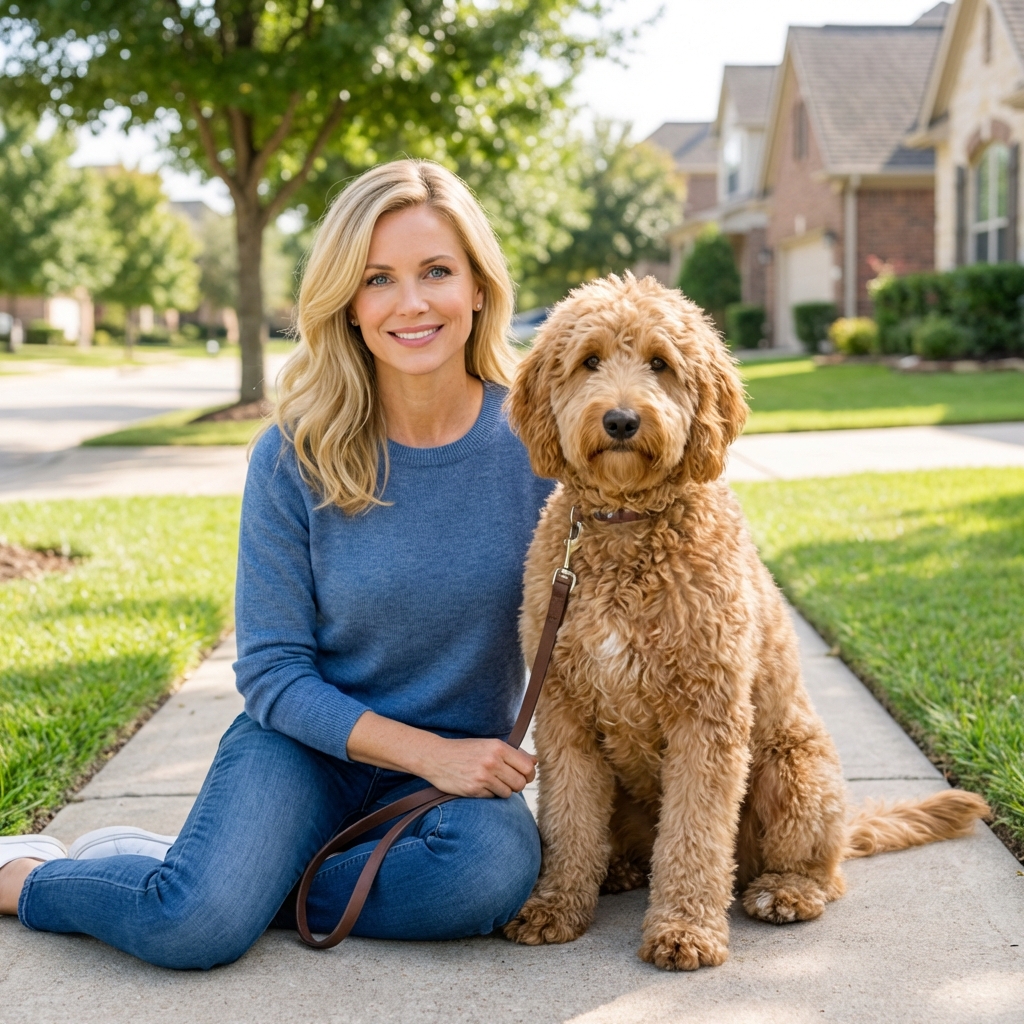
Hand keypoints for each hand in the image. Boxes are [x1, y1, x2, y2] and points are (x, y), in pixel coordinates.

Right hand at [346, 710, 536, 797]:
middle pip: (521, 782)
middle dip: (517, 785)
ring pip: (508, 792)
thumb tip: (536, 761)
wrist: (436, 757)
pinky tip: (479, 786)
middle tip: (507, 781)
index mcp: (498, 747)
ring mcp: (483, 776)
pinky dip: (489, 795)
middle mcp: (492, 761)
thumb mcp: (489, 745)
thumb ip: (513, 753)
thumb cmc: (465, 750)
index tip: (523, 775)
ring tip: (491, 782)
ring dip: (502, 790)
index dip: (529, 774)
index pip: (527, 766)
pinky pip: (493, 798)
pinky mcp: (474, 790)